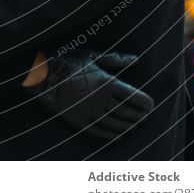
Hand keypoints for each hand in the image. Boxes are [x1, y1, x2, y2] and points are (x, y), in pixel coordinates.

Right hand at [21, 50, 153, 139]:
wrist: (43, 74)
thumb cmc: (69, 60)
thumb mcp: (92, 56)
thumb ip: (116, 59)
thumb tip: (136, 59)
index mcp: (107, 82)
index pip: (134, 97)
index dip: (145, 103)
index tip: (151, 105)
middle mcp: (101, 99)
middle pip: (127, 112)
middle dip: (138, 116)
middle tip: (144, 117)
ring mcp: (90, 112)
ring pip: (115, 124)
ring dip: (128, 127)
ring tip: (135, 126)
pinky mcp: (79, 121)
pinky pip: (100, 132)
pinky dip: (112, 136)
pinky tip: (119, 136)